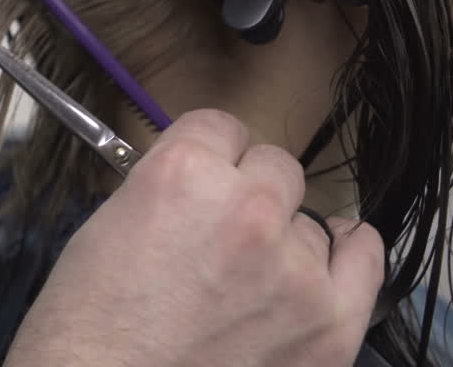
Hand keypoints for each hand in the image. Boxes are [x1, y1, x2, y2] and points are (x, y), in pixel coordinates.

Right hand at [6, 110, 385, 366]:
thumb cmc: (88, 326)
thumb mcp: (108, 226)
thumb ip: (168, 190)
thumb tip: (205, 185)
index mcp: (183, 174)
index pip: (220, 126)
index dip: (206, 155)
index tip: (202, 178)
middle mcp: (248, 209)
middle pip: (275, 167)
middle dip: (247, 192)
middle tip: (219, 235)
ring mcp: (296, 268)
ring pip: (311, 221)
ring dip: (284, 240)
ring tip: (247, 284)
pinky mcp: (331, 323)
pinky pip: (364, 258)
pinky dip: (345, 257)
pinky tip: (322, 265)